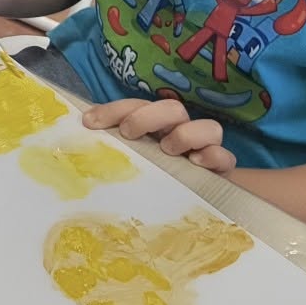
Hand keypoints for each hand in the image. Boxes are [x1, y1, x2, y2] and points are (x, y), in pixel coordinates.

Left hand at [81, 98, 235, 173]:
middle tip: (129, 133)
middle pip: (173, 108)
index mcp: (156, 124)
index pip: (136, 105)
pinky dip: (213, 156)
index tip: (90, 122)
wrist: (195, 198)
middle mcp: (180, 131)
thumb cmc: (154, 176)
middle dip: (149, 116)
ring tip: (167, 149)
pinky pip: (225, 157)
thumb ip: (113, 150)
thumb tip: (79, 145)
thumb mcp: (132, 160)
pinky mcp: (221, 170)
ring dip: (185, 134)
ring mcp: (204, 149)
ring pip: (208, 127)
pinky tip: (196, 163)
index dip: (113, 109)